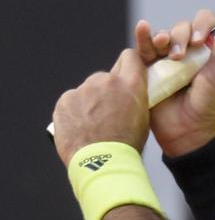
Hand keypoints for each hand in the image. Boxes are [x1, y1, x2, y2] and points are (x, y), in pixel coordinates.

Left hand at [52, 49, 150, 164]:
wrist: (102, 162)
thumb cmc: (126, 144)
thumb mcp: (143, 116)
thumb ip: (135, 96)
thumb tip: (128, 92)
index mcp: (131, 84)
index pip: (130, 57)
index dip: (129, 65)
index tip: (127, 74)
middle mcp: (106, 81)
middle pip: (106, 77)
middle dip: (107, 90)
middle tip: (109, 112)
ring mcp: (83, 90)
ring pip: (87, 90)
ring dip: (90, 102)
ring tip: (94, 125)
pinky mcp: (65, 100)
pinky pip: (71, 101)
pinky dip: (75, 111)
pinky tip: (82, 127)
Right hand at [136, 9, 214, 156]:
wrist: (187, 132)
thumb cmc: (208, 105)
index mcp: (207, 50)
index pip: (204, 22)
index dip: (201, 25)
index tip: (201, 41)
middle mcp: (186, 51)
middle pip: (181, 28)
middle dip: (180, 36)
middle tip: (181, 56)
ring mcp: (165, 59)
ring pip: (161, 36)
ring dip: (162, 37)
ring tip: (164, 49)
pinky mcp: (147, 67)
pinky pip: (142, 46)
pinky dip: (142, 36)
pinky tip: (143, 29)